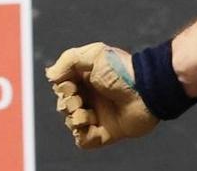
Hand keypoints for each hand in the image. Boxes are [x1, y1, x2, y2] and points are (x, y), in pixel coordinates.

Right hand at [44, 42, 159, 148]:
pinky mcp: (106, 132)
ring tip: (86, 114)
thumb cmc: (123, 71)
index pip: (63, 87)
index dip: (63, 88)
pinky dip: (83, 135)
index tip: (70, 86)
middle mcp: (93, 96)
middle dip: (67, 104)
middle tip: (78, 101)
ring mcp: (100, 115)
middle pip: (64, 106)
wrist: (147, 91)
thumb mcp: (95, 55)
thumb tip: (50, 76)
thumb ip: (68, 60)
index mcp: (89, 78)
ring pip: (72, 123)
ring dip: (75, 118)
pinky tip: (90, 124)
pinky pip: (84, 141)